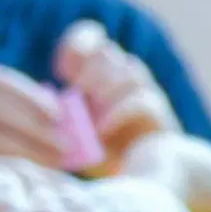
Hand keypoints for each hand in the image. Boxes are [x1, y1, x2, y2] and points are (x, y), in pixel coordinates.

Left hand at [54, 21, 177, 162]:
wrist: (145, 175)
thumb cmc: (104, 152)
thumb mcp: (75, 128)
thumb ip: (63, 110)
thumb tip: (49, 94)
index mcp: (103, 74)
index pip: (92, 36)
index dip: (77, 44)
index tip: (61, 71)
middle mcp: (127, 77)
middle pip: (108, 52)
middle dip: (89, 72)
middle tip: (78, 95)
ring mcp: (147, 92)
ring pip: (130, 70)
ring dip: (105, 90)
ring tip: (90, 116)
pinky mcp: (161, 113)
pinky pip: (141, 100)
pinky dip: (117, 113)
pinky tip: (101, 130)